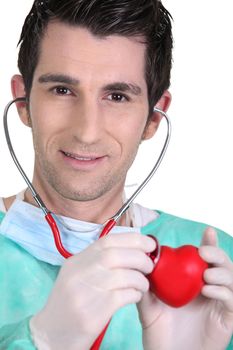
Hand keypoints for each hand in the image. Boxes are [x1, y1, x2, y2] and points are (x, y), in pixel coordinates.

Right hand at [30, 233, 154, 349]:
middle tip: (150, 265)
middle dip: (139, 257)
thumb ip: (97, 262)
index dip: (133, 239)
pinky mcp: (92, 313)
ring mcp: (84, 292)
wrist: (49, 335)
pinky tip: (135, 296)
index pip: (107, 241)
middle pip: (116, 255)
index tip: (148, 243)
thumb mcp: (76, 276)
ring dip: (140, 278)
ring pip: (122, 275)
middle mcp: (78, 273)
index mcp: (76, 261)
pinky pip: (123, 296)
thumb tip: (130, 250)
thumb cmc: (68, 304)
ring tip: (144, 284)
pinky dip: (135, 294)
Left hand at [137, 227, 232, 349]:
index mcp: (194, 283)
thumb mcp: (149, 306)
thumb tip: (141, 264)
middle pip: (222, 264)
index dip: (209, 244)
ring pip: (232, 279)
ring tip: (206, 275)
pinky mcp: (227, 319)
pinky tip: (209, 290)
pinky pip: (232, 300)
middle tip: (204, 253)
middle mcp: (209, 289)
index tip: (208, 231)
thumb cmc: (159, 333)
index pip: (205, 259)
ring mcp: (219, 304)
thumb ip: (146, 287)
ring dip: (221, 272)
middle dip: (216, 254)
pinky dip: (223, 292)